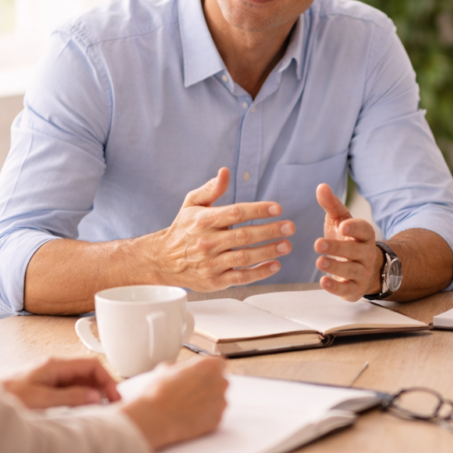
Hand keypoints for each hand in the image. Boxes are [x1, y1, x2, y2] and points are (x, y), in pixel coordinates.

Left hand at [0, 356, 118, 409]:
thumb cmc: (7, 398)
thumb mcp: (42, 400)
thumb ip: (70, 397)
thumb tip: (95, 397)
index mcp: (54, 365)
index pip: (91, 365)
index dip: (107, 379)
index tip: (115, 396)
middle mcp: (54, 369)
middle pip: (88, 373)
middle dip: (103, 387)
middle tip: (113, 405)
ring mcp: (50, 379)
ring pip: (80, 383)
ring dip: (93, 394)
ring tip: (101, 411)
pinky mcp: (45, 389)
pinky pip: (70, 391)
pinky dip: (81, 400)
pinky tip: (83, 412)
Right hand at [119, 356, 228, 450]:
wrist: (156, 418)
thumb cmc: (159, 392)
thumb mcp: (168, 368)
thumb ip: (185, 366)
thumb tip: (185, 369)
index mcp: (210, 366)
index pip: (218, 363)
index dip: (207, 370)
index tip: (200, 374)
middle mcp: (220, 383)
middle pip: (219, 381)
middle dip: (208, 385)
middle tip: (191, 391)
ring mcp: (220, 403)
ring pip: (218, 399)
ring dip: (207, 401)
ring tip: (187, 405)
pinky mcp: (217, 420)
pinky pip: (214, 414)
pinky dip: (205, 415)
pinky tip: (190, 415)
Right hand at [149, 168, 293, 290]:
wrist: (163, 260)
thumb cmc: (183, 229)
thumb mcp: (192, 204)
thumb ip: (211, 189)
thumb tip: (225, 172)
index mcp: (204, 221)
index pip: (235, 213)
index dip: (257, 210)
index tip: (277, 208)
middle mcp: (207, 242)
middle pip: (243, 236)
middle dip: (269, 231)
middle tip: (289, 227)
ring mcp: (211, 263)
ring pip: (244, 257)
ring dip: (267, 251)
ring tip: (286, 246)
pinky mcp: (214, 281)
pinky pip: (240, 277)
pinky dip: (259, 272)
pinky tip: (274, 265)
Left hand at [313, 183, 383, 301]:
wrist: (365, 269)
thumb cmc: (348, 240)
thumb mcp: (341, 220)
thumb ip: (331, 204)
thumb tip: (321, 186)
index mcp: (364, 235)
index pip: (364, 230)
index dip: (354, 228)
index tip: (342, 226)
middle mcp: (366, 254)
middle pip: (355, 252)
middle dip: (337, 248)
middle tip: (318, 244)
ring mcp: (362, 273)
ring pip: (352, 271)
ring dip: (336, 267)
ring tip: (320, 262)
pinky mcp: (355, 290)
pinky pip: (347, 290)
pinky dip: (336, 288)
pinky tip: (323, 282)